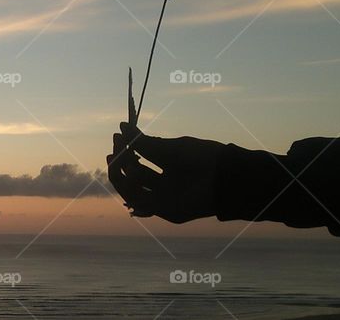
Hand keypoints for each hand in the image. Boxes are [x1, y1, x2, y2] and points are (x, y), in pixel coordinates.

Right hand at [107, 122, 222, 222]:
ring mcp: (164, 198)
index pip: (139, 159)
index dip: (126, 149)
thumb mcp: (169, 148)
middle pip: (132, 175)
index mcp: (168, 166)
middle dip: (120, 160)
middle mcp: (164, 183)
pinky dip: (130, 189)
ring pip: (132, 190)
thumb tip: (121, 127)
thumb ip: (144, 143)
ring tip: (116, 157)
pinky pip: (140, 203)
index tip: (118, 134)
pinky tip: (128, 172)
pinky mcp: (166, 211)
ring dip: (120, 174)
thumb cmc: (201, 158)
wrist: (224, 175)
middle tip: (115, 146)